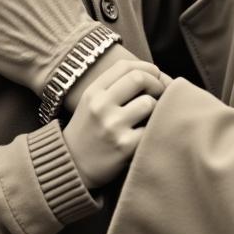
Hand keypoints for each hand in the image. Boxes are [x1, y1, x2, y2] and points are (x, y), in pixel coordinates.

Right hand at [63, 59, 166, 187]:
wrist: (73, 167)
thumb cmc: (89, 132)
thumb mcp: (92, 102)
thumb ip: (116, 86)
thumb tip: (157, 74)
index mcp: (93, 92)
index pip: (125, 66)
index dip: (146, 67)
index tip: (155, 75)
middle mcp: (101, 106)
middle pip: (139, 79)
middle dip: (156, 84)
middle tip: (160, 94)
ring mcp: (112, 126)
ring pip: (149, 103)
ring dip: (156, 108)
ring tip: (150, 117)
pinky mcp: (125, 146)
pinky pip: (151, 128)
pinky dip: (153, 129)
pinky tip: (147, 134)